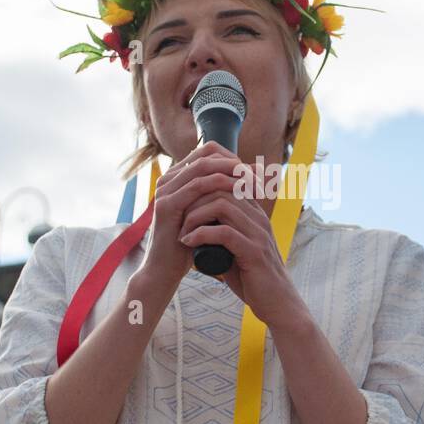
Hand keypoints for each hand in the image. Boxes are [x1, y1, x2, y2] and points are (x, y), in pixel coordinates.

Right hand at [137, 142, 243, 294]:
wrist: (165, 271)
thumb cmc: (191, 244)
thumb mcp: (209, 214)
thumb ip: (222, 195)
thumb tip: (252, 176)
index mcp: (178, 178)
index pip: (209, 152)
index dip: (234, 159)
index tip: (255, 175)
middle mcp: (169, 179)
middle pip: (208, 155)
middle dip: (236, 164)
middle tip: (258, 178)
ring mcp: (166, 190)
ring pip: (204, 167)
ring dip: (233, 173)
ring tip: (253, 184)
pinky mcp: (167, 204)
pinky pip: (198, 186)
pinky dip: (222, 185)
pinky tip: (239, 192)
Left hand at [176, 145, 309, 331]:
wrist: (277, 304)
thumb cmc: (253, 279)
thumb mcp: (236, 251)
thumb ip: (221, 238)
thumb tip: (195, 230)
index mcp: (255, 215)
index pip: (227, 185)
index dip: (201, 191)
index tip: (183, 207)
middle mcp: (258, 218)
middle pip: (222, 189)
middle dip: (194, 200)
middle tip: (178, 218)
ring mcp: (258, 233)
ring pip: (222, 205)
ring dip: (195, 216)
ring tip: (182, 231)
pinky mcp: (254, 251)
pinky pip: (224, 232)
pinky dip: (201, 234)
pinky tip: (188, 242)